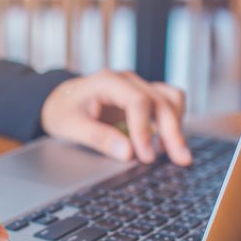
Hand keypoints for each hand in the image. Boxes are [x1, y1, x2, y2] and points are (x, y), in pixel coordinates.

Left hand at [41, 69, 191, 165]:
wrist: (59, 99)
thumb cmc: (63, 110)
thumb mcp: (70, 126)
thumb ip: (98, 138)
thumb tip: (128, 154)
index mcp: (108, 81)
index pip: (138, 102)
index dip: (145, 130)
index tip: (147, 157)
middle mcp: (128, 80)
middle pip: (161, 100)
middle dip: (172, 132)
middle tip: (181, 160)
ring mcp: (139, 87)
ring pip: (171, 98)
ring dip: (177, 125)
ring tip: (177, 153)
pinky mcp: (145, 97)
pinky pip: (169, 103)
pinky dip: (174, 120)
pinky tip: (168, 143)